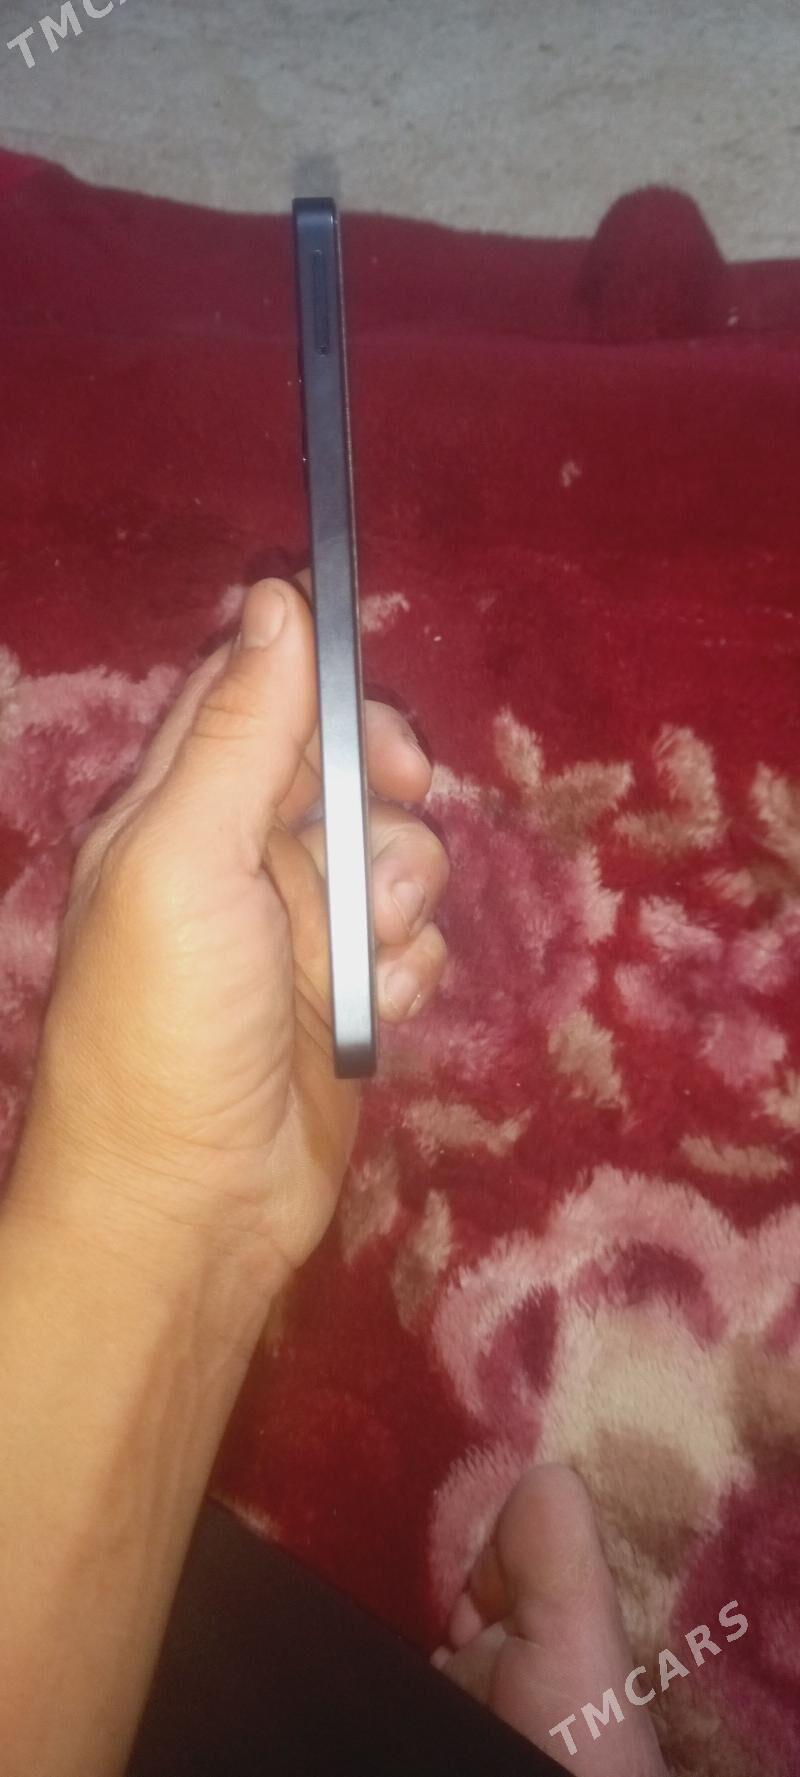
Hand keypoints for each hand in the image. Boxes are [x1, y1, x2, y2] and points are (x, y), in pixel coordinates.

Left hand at [16, 576, 448, 1301]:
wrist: (191, 1204)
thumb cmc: (167, 1020)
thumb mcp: (186, 859)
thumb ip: (241, 734)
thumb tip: (277, 595)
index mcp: (173, 809)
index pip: (251, 696)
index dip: (317, 685)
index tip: (371, 715)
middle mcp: (236, 857)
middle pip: (339, 768)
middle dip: (381, 791)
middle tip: (396, 812)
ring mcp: (295, 931)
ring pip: (392, 854)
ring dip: (400, 891)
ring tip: (366, 951)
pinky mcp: (345, 997)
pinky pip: (410, 941)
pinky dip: (406, 965)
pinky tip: (378, 1007)